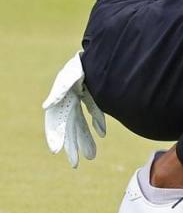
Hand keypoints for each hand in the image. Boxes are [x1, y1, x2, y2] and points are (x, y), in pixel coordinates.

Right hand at [42, 52, 105, 166]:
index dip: (56, 136)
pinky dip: (97, 121)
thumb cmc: (83, 63)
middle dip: (72, 145)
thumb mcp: (70, 76)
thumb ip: (60, 91)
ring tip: (90, 156)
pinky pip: (95, 110)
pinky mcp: (96, 92)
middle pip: (70, 127)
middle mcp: (70, 99)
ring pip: (82, 122)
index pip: (56, 122)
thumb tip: (46, 106)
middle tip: (76, 164)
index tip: (57, 151)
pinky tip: (102, 133)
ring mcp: (82, 96)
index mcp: (62, 98)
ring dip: (85, 138)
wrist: (105, 48)